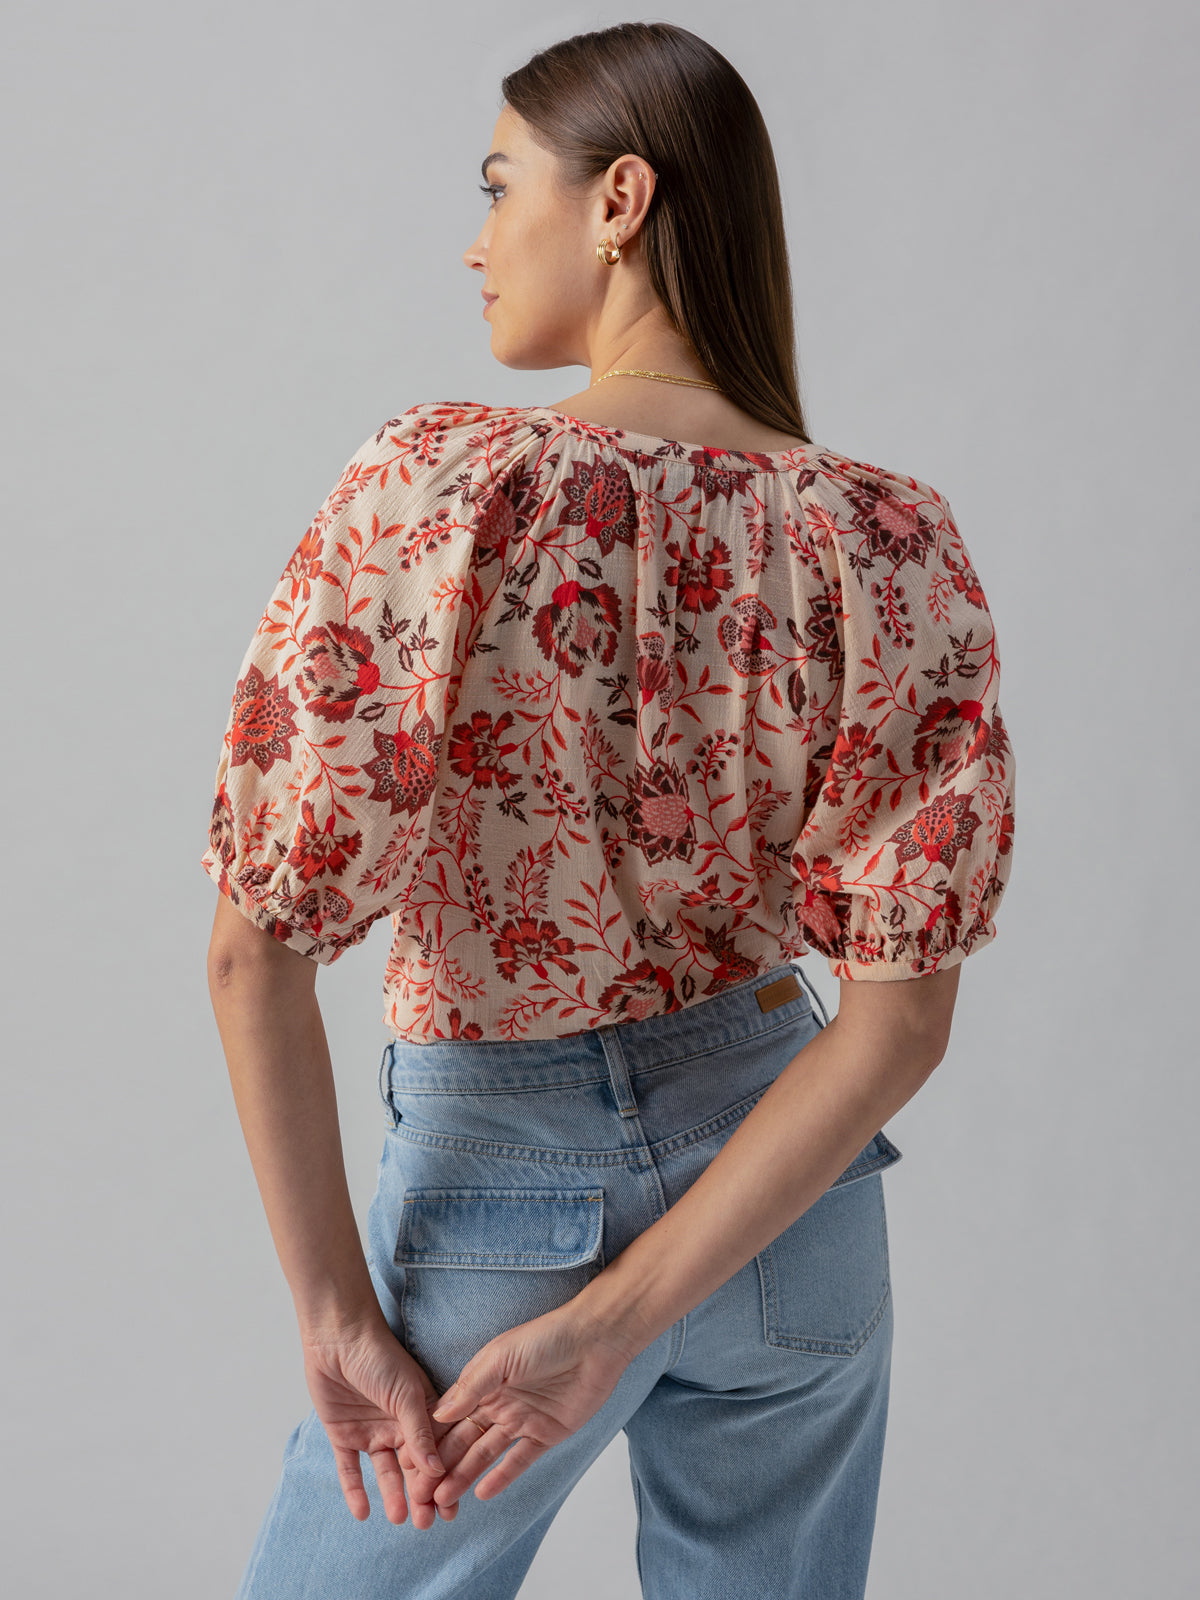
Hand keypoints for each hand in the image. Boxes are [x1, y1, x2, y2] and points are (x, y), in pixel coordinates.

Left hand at [301, 1316, 458, 1526]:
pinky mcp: (343, 1435)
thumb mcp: (406, 1394)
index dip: (443, 1480)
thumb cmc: (380, 1356)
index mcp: (421, 1412)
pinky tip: (362, 1513)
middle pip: (412, 1469)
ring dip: (392, 1496)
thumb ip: (419, 1432)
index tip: (451, 1508)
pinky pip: (350, 1469)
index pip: (435, 1452)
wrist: (337, 1338)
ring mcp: (371, 1431)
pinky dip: (355, 1491)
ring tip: (401, 1519)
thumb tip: (436, 1470)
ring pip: (385, 1473)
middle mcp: (398, 1425)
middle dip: (421, 1496)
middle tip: (426, 1524)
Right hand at [427, 1300, 634, 1507]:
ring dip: (465, 1476)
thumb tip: (437, 1414)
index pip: (449, 1417)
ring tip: (444, 1500)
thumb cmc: (546, 1338)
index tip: (408, 1465)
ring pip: (486, 1454)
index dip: (429, 1440)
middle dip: (441, 1466)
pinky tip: (482, 1494)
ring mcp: (521, 1420)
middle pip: (464, 1440)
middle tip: (421, 1494)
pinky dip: (501, 1477)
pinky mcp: (546, 1434)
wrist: (595, 1341)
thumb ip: (471, 1388)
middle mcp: (498, 1403)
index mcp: (483, 1383)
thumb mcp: (501, 1358)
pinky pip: (520, 1460)